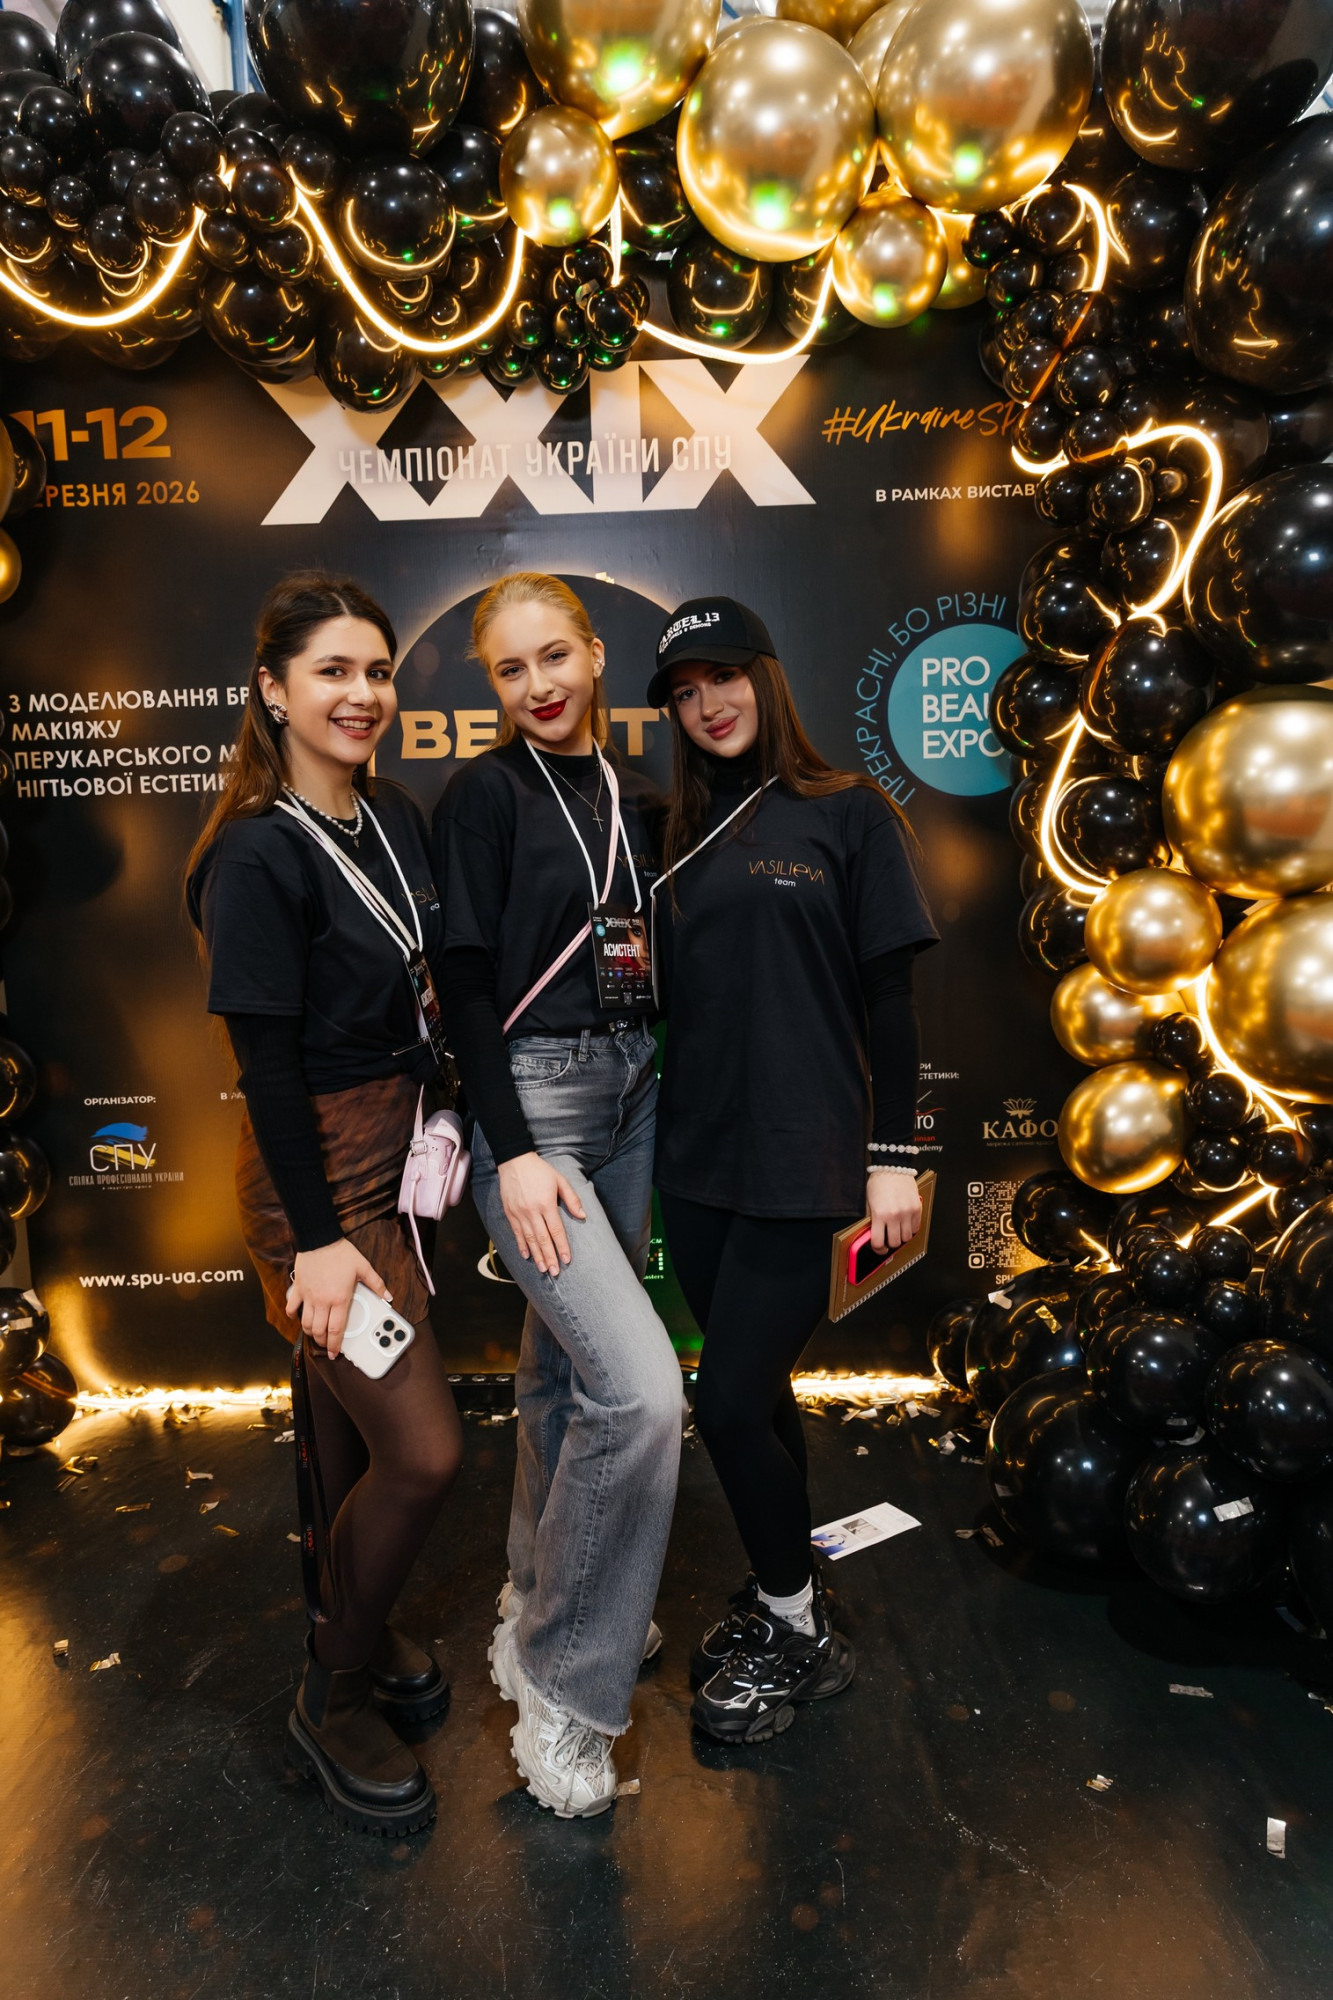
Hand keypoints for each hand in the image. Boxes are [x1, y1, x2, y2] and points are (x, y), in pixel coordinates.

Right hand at [286, 1239, 389, 1357]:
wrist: (320, 1239)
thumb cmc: (341, 1253)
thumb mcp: (363, 1267)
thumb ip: (376, 1284)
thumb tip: (388, 1296)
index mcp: (340, 1299)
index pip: (336, 1330)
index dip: (335, 1345)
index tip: (335, 1353)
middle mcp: (323, 1301)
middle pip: (319, 1331)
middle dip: (322, 1342)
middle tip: (326, 1345)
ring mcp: (308, 1296)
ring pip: (306, 1323)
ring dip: (310, 1333)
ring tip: (315, 1334)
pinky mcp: (298, 1289)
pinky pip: (292, 1307)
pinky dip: (293, 1316)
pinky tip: (298, 1317)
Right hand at [498, 1152, 586, 1276]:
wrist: (514, 1161)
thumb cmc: (540, 1171)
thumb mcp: (560, 1180)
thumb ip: (571, 1199)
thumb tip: (582, 1215)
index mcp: (546, 1204)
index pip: (556, 1230)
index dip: (562, 1246)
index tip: (566, 1260)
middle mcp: (531, 1211)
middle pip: (542, 1239)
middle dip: (549, 1257)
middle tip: (554, 1272)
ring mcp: (519, 1213)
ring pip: (529, 1239)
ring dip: (536, 1255)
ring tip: (543, 1268)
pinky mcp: (509, 1213)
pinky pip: (516, 1233)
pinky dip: (522, 1245)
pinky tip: (526, 1256)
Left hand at [868, 1170, 920, 1254]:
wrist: (893, 1167)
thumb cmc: (879, 1182)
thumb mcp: (869, 1202)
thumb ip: (871, 1219)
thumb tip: (872, 1234)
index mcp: (879, 1214)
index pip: (878, 1242)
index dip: (878, 1249)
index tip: (879, 1249)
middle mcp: (895, 1215)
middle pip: (895, 1242)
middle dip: (890, 1243)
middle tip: (888, 1238)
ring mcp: (907, 1212)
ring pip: (907, 1237)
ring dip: (901, 1237)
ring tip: (897, 1230)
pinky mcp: (917, 1208)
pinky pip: (916, 1228)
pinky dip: (911, 1229)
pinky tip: (905, 1224)